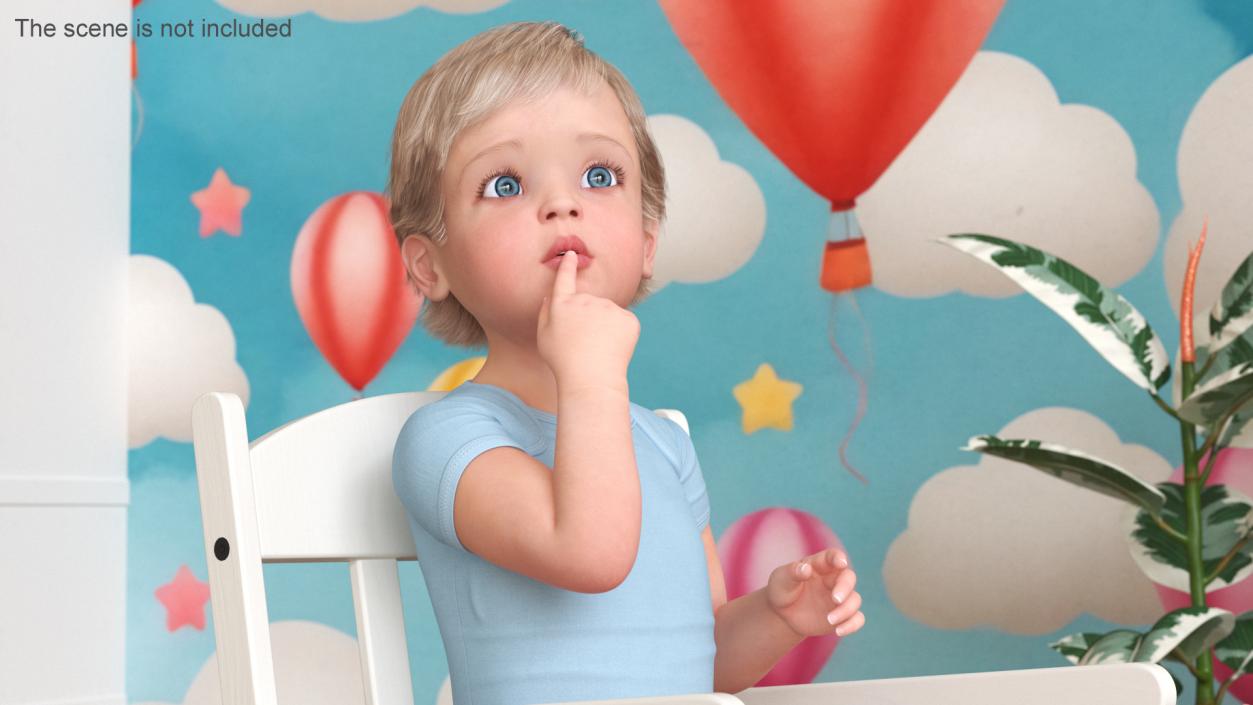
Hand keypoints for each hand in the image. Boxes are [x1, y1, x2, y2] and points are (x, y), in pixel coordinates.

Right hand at [537, 250, 639, 387]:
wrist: (591, 378)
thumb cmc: (563, 361)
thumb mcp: (543, 337)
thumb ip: (545, 312)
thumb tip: (551, 296)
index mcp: (563, 304)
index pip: (565, 279)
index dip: (568, 266)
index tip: (572, 255)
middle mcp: (586, 300)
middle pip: (590, 304)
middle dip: (589, 318)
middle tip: (584, 343)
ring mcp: (609, 307)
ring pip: (608, 314)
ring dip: (605, 326)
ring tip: (598, 348)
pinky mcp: (628, 318)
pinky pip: (624, 323)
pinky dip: (620, 334)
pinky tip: (612, 348)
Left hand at [765, 547, 863, 637]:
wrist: (783, 614)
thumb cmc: (782, 590)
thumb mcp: (781, 579)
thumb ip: (793, 572)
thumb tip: (805, 569)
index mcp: (819, 565)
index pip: (832, 556)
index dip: (838, 557)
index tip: (841, 562)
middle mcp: (833, 580)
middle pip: (848, 578)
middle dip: (845, 587)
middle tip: (835, 599)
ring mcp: (839, 598)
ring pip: (855, 600)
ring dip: (846, 610)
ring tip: (829, 620)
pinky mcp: (842, 615)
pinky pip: (856, 619)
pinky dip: (852, 625)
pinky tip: (838, 631)